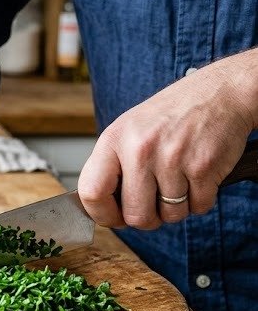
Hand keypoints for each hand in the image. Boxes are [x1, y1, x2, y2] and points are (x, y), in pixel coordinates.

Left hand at [78, 50, 257, 228]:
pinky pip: (198, 207)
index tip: (114, 218)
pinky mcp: (204, 167)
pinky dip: (200, 200)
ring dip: (177, 208)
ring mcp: (172, 158)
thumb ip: (113, 167)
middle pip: (135, 215)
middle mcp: (140, 149)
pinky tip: (197, 177)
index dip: (102, 214)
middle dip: (147, 218)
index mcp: (113, 139)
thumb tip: (102, 210)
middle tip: (154, 205)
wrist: (220, 93)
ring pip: (170, 215)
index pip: (91, 192)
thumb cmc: (170, 115)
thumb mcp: (128, 130)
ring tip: (178, 181)